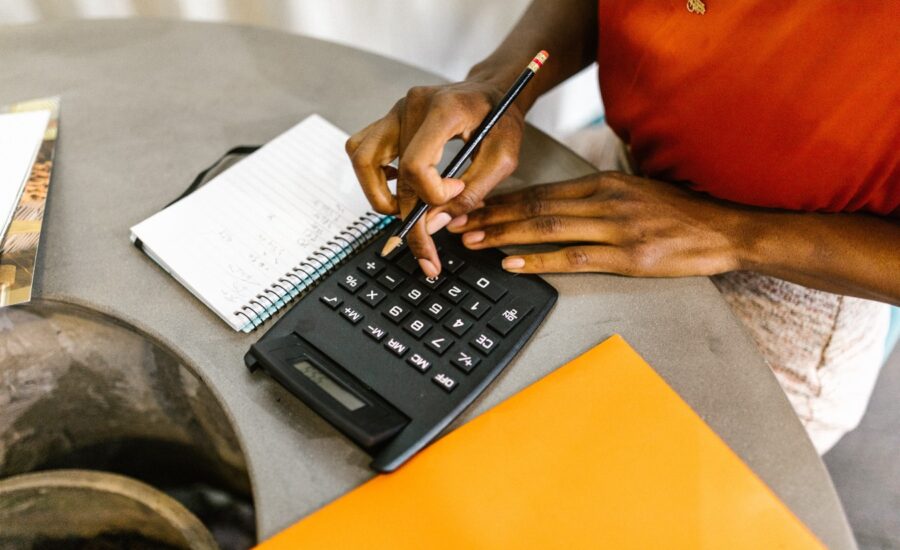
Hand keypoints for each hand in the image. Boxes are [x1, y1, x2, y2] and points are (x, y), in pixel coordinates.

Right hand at [345, 80, 524, 276]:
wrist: (494, 90)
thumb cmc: (501, 119)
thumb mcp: (502, 159)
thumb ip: (471, 193)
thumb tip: (434, 225)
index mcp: (443, 111)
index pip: (416, 164)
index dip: (432, 194)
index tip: (455, 193)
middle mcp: (411, 106)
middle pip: (393, 174)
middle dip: (410, 220)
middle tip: (426, 253)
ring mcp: (395, 110)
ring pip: (362, 160)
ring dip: (379, 196)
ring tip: (404, 215)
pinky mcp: (389, 119)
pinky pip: (361, 150)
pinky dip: (373, 176)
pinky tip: (398, 187)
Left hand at [447, 172, 744, 275]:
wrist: (724, 231)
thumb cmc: (678, 213)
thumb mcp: (634, 191)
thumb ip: (596, 196)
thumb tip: (554, 205)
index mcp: (604, 183)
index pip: (541, 190)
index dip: (502, 200)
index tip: (472, 206)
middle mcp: (606, 200)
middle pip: (536, 207)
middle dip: (491, 215)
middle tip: (456, 223)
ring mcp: (617, 229)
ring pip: (548, 229)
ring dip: (504, 235)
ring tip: (473, 241)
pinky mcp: (629, 258)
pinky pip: (575, 258)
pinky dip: (539, 260)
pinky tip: (513, 263)